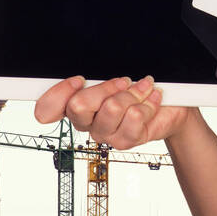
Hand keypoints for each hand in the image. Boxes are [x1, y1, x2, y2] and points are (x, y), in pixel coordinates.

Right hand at [33, 74, 195, 149]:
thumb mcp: (114, 76)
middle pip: (78, 106)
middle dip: (106, 87)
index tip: (79, 79)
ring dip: (133, 93)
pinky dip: (148, 102)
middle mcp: (86, 122)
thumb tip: (84, 74)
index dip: (58, 94)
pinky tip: (152, 99)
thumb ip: (96, 76)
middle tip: (124, 81)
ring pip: (111, 108)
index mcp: (75, 104)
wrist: (170, 106)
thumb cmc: (139, 86)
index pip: (45, 110)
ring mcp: (105, 134)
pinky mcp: (125, 141)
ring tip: (143, 89)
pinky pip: (133, 117)